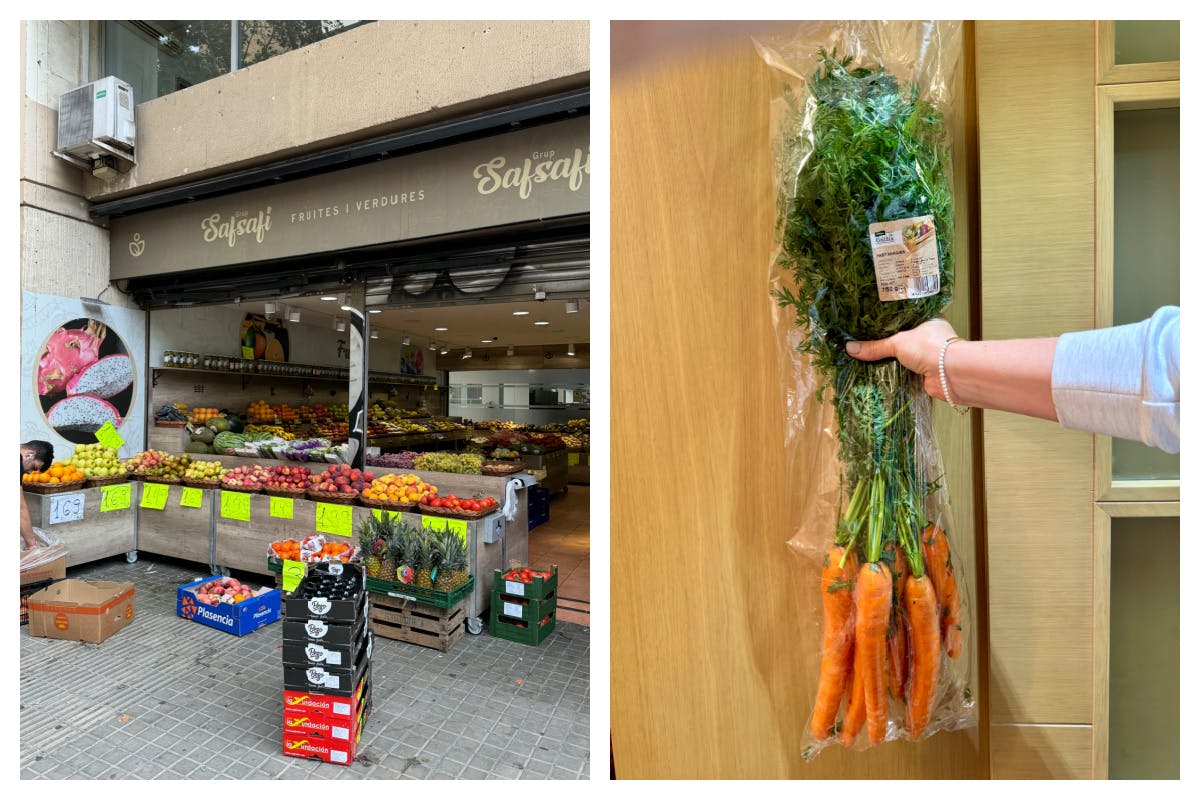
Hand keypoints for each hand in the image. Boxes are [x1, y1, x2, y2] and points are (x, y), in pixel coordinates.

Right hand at [845, 319, 959, 401]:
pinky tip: (881, 374)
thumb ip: (875, 346)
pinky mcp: (925, 374)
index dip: (890, 321)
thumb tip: (851, 348)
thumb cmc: (931, 348)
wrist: (950, 375)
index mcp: (928, 321)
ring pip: (904, 357)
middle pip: (904, 339)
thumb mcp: (898, 342)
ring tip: (870, 357)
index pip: (906, 318)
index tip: (873, 323)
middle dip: (888, 343)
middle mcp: (930, 338)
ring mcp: (929, 356)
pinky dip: (896, 375)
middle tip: (867, 341)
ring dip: (892, 360)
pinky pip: (905, 373)